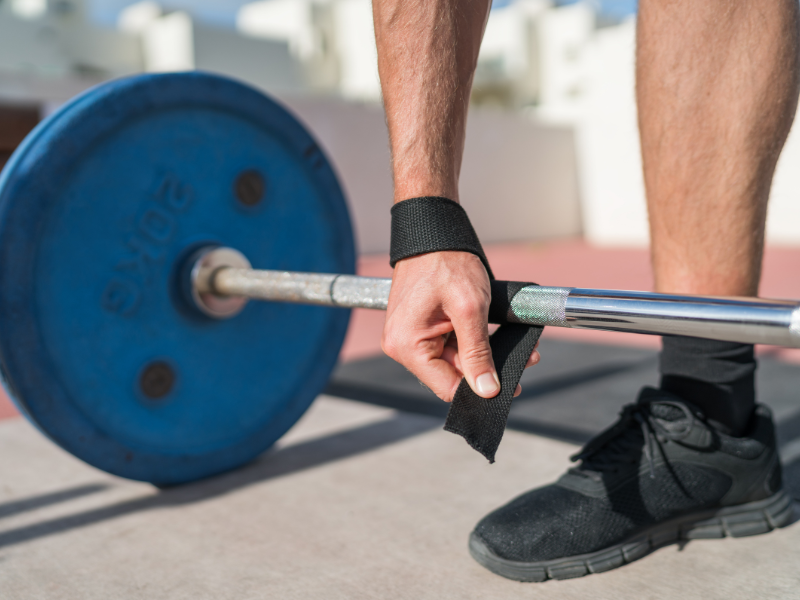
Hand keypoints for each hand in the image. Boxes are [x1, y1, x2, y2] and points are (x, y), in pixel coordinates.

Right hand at [382, 251, 539, 401]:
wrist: (433, 233)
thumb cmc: (446, 262)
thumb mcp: (469, 309)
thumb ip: (477, 353)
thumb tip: (486, 390)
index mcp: (406, 346)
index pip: (447, 387)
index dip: (480, 389)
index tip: (511, 386)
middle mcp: (402, 345)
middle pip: (451, 375)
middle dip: (487, 370)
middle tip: (524, 362)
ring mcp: (410, 336)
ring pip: (454, 362)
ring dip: (483, 356)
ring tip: (517, 348)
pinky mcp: (420, 328)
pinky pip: (449, 346)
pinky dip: (473, 343)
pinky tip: (493, 336)